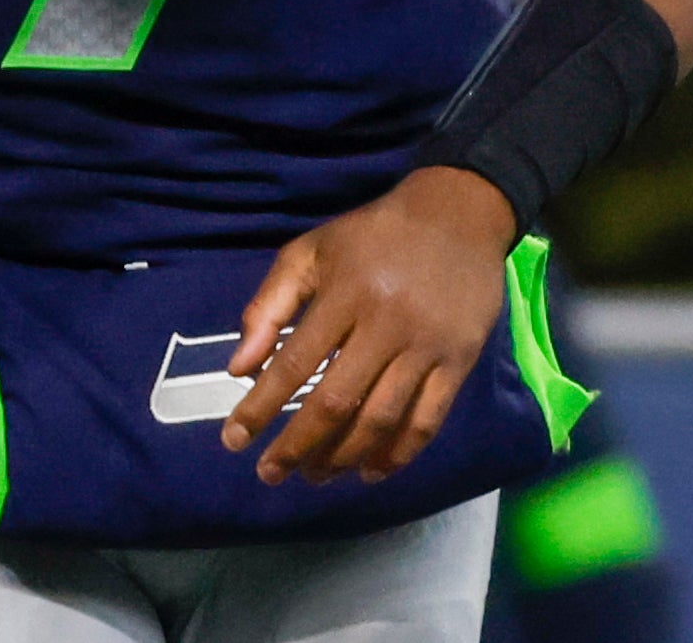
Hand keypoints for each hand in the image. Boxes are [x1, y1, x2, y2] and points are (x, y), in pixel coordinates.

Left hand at [219, 166, 518, 485]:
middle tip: (271, 473)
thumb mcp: (309, 252)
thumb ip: (269, 305)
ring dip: (345, 456)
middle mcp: (385, 325)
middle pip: (337, 401)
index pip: (294, 364)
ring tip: (315, 476)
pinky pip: (427, 420)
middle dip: (298, 444)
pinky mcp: (459, 363)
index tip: (234, 440)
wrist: (457, 216)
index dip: (261, 406)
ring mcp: (426, 347)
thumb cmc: (371, 236)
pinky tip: (371, 471)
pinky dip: (399, 453)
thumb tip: (239, 368)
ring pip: (382, 418)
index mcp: (343, 295)